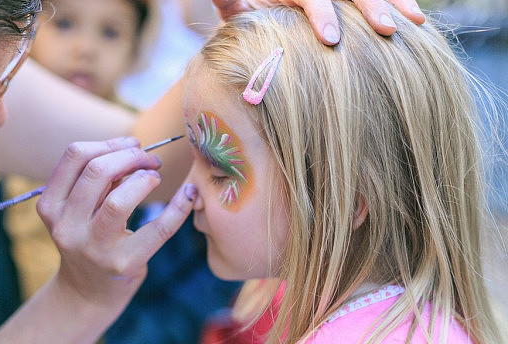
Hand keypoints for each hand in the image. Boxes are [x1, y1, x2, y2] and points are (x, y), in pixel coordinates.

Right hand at [36, 137, 196, 305]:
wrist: (88, 293)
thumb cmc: (89, 239)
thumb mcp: (79, 210)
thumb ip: (97, 182)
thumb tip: (134, 149)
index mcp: (51, 206)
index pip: (75, 156)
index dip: (109, 143)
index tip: (132, 144)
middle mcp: (66, 227)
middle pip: (97, 172)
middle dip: (131, 156)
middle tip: (151, 159)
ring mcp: (94, 248)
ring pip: (118, 200)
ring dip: (144, 179)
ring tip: (155, 177)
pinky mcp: (124, 264)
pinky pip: (158, 229)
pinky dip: (178, 208)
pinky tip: (189, 194)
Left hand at [212, 0, 425, 44]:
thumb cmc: (245, 5)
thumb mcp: (234, 4)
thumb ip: (229, 0)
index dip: (320, 13)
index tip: (332, 38)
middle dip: (369, 6)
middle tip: (387, 30)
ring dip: (393, 1)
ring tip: (415, 21)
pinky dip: (394, 1)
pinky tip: (413, 18)